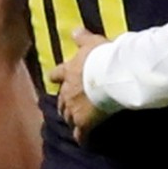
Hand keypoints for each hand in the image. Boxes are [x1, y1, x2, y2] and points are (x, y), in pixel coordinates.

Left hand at [49, 28, 110, 143]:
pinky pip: (80, 133)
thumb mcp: (93, 42)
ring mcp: (74, 108)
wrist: (111, 75)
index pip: (56, 75)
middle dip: (64, 102)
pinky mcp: (83, 122)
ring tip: (76, 120)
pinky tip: (84, 139)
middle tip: (70, 103)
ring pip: (67, 116)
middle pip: (60, 100)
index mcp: (68, 72)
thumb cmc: (103, 56)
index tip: (56, 79)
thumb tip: (74, 29)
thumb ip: (82, 38)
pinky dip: (81, 136)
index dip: (57, 77)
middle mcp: (66, 91)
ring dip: (70, 117)